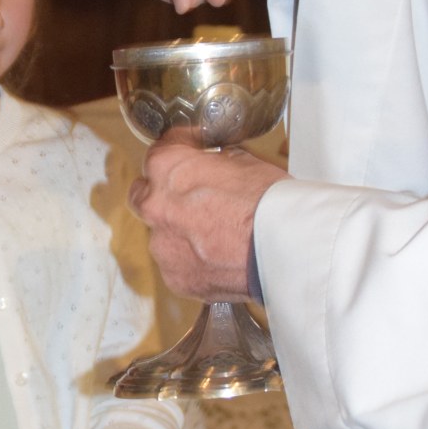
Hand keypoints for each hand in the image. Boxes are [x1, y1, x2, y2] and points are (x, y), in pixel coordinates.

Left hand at [129, 134, 283, 300]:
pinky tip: (218, 258)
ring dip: (179, 232)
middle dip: (161, 192)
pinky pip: (177, 265)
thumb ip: (217, 163)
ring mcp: (162, 246)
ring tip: (213, 235)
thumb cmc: (269, 203)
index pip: (159, 150)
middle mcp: (155, 207)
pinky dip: (192, 262)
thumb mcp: (245, 161)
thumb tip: (217, 166)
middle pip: (143, 195)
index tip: (190, 154)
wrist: (284, 249)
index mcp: (167, 168)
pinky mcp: (175, 278)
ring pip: (160, 235)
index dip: (179, 150)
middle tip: (188, 195)